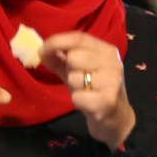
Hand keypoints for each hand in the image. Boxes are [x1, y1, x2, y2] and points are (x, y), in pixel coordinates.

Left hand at [40, 31, 134, 149]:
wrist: (115, 118)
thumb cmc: (92, 90)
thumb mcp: (76, 70)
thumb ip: (59, 58)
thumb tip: (41, 50)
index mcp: (106, 51)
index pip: (79, 37)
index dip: (56, 41)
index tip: (41, 50)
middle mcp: (113, 63)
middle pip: (75, 57)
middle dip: (68, 70)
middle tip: (78, 80)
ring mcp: (112, 82)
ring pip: (74, 78)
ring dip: (73, 88)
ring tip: (86, 92)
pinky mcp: (108, 101)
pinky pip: (77, 97)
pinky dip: (77, 102)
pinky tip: (88, 104)